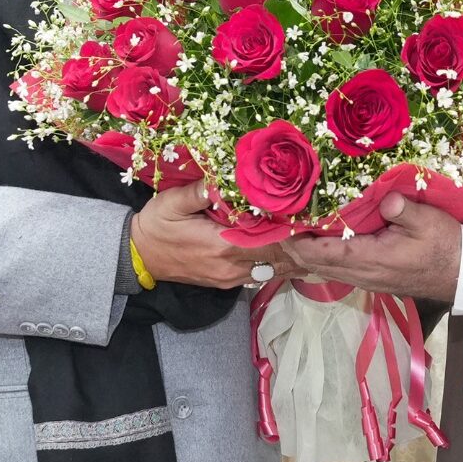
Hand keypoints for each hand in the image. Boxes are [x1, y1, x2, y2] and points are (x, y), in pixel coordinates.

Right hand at [132, 182, 303, 288]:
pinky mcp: (226, 282)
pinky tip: (293, 257)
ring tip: (316, 244)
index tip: (313, 220)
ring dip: (292, 258)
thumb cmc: (155, 226)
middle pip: (276, 258)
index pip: (268, 240)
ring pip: (271, 269)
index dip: (292, 232)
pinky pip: (259, 275)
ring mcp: (230, 278)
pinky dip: (277, 265)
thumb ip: (201, 191)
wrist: (138, 256)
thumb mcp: (172, 203)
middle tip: (324, 231)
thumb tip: (223, 179)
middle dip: (299, 246)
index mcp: (223, 245)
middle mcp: (231, 266)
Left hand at [282, 193, 460, 300]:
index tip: (281, 227)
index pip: (324, 253)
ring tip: (288, 233)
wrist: (462, 274)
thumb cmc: (446, 246)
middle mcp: (363, 274)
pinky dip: (320, 258)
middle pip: (316, 265)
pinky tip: (316, 243)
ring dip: (305, 254)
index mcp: (371, 259)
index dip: (299, 242)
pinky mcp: (372, 278)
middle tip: (275, 227)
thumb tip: (385, 199)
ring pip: (324, 270)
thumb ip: (403, 210)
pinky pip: (337, 270)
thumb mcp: (428, 222)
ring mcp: (366, 279)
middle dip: (294, 248)